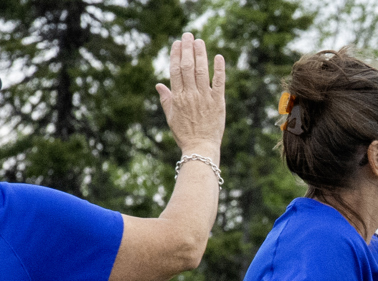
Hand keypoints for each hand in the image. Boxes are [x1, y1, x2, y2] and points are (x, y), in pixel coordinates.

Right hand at [156, 33, 226, 157]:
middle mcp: (190, 94)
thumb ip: (166, 99)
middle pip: (187, 66)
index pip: (175, 70)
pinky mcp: (218, 102)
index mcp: (177, 97)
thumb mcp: (171, 117)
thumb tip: (159, 84)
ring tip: (200, 41)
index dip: (176, 54)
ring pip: (201, 71)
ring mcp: (204, 98)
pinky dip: (219, 69)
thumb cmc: (185, 134)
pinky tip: (219, 57)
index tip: (177, 43)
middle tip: (189, 35)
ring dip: (200, 54)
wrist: (200, 148)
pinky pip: (219, 83)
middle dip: (187, 49)